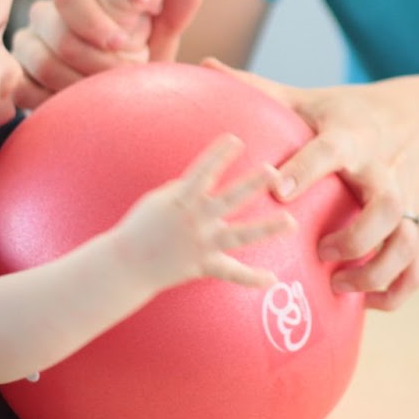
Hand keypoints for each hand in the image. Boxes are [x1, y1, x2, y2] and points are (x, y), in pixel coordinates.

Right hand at [14, 0, 202, 107]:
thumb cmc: (139, 59)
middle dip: (100, 33)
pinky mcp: (19, 71)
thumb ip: (174, 11)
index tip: (148, 1)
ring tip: (107, 90)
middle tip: (126, 62)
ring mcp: (33, 37)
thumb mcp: (161, 38)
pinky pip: (24, 83)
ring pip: (45, 52)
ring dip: (82, 75)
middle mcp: (60, 5)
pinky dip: (52, 98)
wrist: (116, 103)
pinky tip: (76, 104)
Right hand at [112, 134, 295, 290]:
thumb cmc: (142, 226)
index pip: (202, 171)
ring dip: (267, 228)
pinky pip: (231, 273)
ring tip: (291, 223)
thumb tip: (207, 178)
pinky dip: (251, 278)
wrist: (126, 264)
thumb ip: (187, 188)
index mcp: (181, 199)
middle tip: (274, 172)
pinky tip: (272, 280)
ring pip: (240, 235)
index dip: (218, 154)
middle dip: (252, 184)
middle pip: (230, 199)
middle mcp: (196, 220)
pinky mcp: (203, 265)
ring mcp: (202, 244)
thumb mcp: (160, 199)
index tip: (235, 139)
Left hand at [202, 61, 418, 311]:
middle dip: (355, 237)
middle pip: (385, 207)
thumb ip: (258, 88)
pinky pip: (417, 267)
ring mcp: (409, 200)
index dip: (307, 169)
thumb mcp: (311, 97)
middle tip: (321, 251)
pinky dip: (396, 291)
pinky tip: (367, 301)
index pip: (331, 150)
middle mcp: (385, 170)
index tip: (280, 190)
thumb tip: (205, 64)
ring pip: (407, 243)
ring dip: (377, 272)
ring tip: (340, 285)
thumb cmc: (353, 111)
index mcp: (352, 137)